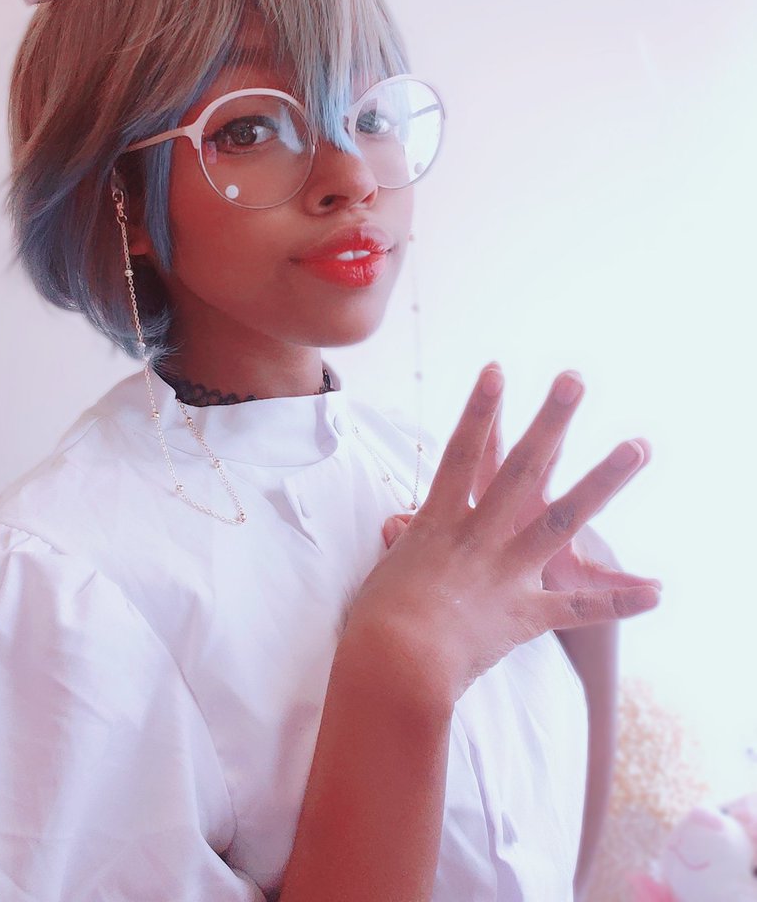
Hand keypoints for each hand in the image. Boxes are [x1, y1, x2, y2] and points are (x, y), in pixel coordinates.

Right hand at [384, 374, 659, 605]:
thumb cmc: (377, 618)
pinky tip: (657, 591)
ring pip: (562, 518)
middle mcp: (480, 535)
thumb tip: (400, 526)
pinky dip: (617, 602)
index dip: (480, 411)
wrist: (395, 665)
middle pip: (522, 468)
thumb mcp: (390, 568)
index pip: (462, 453)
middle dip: (551, 421)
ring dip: (603, 480)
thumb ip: (406, 540)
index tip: (497, 370)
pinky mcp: (526, 614)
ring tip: (636, 446)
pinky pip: (578, 608)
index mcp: (440, 521)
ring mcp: (508, 571)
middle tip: (574, 380)